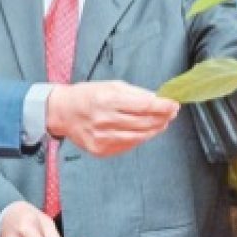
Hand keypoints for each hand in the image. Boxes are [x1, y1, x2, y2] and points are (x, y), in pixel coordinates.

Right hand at [46, 80, 178, 156]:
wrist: (63, 113)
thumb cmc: (88, 95)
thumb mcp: (111, 85)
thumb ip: (136, 93)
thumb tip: (159, 100)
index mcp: (107, 99)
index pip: (144, 105)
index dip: (163, 106)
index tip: (174, 104)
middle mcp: (104, 120)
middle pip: (144, 123)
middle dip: (162, 118)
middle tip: (171, 113)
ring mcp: (102, 138)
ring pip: (139, 137)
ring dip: (155, 130)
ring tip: (162, 123)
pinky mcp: (101, 150)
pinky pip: (128, 145)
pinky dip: (140, 138)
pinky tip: (144, 131)